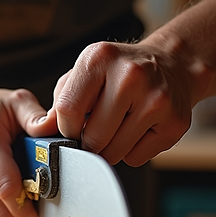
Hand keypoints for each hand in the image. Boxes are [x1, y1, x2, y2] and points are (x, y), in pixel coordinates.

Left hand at [47, 41, 208, 166]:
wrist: (171, 66)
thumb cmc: (118, 73)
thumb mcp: (85, 74)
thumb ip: (61, 102)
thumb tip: (41, 132)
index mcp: (99, 58)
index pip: (68, 111)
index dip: (66, 128)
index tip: (73, 128)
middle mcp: (130, 76)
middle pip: (93, 137)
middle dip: (88, 144)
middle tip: (94, 134)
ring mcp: (156, 99)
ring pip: (115, 152)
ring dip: (109, 150)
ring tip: (118, 128)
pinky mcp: (175, 122)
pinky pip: (137, 158)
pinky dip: (132, 152)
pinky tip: (138, 130)